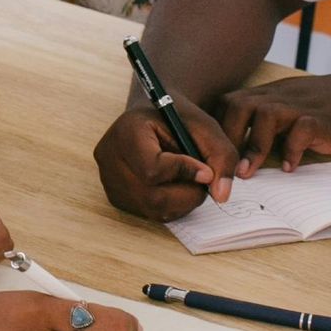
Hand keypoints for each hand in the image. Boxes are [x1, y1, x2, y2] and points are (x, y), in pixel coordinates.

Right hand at [93, 101, 238, 220]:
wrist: (155, 117)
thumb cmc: (180, 119)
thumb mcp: (205, 127)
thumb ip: (221, 156)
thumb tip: (221, 195)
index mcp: (126, 131)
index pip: (152, 169)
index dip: (184, 173)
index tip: (206, 170)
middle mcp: (109, 157)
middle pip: (153, 196)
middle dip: (188, 193)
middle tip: (204, 180)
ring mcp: (109, 180)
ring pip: (153, 209)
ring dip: (182, 201)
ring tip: (191, 180)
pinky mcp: (116, 197)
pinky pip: (149, 213)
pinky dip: (171, 206)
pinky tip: (176, 186)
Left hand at [220, 72, 330, 171]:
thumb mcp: (294, 110)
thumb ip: (269, 126)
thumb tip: (239, 157)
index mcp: (271, 95)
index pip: (229, 102)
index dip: (215, 128)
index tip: (210, 156)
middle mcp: (282, 97)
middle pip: (238, 105)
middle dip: (226, 138)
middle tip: (222, 169)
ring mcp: (303, 106)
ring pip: (265, 114)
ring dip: (252, 145)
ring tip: (247, 173)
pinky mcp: (325, 120)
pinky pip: (303, 129)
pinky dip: (292, 150)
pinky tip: (290, 168)